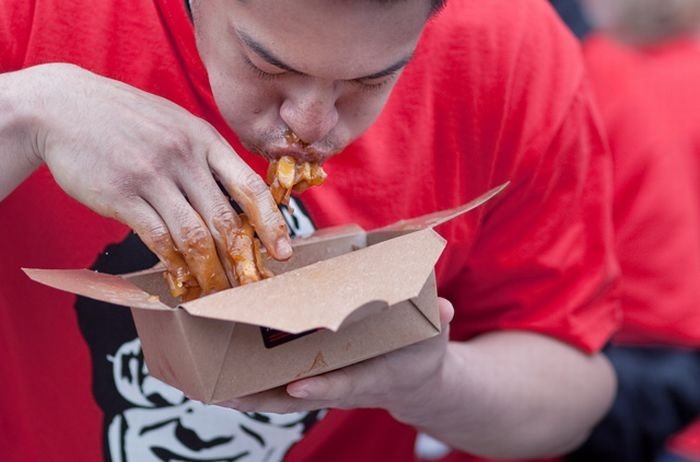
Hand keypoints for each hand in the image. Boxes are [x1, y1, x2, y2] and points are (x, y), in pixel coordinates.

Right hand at [24, 63, 291, 292]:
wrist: (64, 108)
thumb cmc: (128, 119)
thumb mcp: (177, 123)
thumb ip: (208, 156)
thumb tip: (239, 196)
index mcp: (204, 139)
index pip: (250, 187)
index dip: (271, 223)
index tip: (282, 251)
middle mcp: (184, 157)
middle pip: (224, 219)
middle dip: (242, 259)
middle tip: (251, 285)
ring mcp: (152, 176)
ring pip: (194, 235)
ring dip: (209, 270)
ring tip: (218, 291)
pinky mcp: (122, 195)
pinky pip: (157, 238)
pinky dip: (173, 263)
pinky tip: (181, 278)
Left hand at [218, 298, 454, 421]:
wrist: (411, 379)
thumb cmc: (419, 353)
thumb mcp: (433, 336)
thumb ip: (436, 321)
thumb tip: (444, 307)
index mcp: (369, 377)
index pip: (345, 386)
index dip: (323, 387)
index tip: (298, 386)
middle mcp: (339, 384)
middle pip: (296, 396)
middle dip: (262, 398)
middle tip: (225, 394)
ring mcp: (323, 384)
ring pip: (279, 395)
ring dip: (245, 395)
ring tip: (207, 389)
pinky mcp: (312, 378)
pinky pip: (276, 385)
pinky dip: (249, 385)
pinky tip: (218, 376)